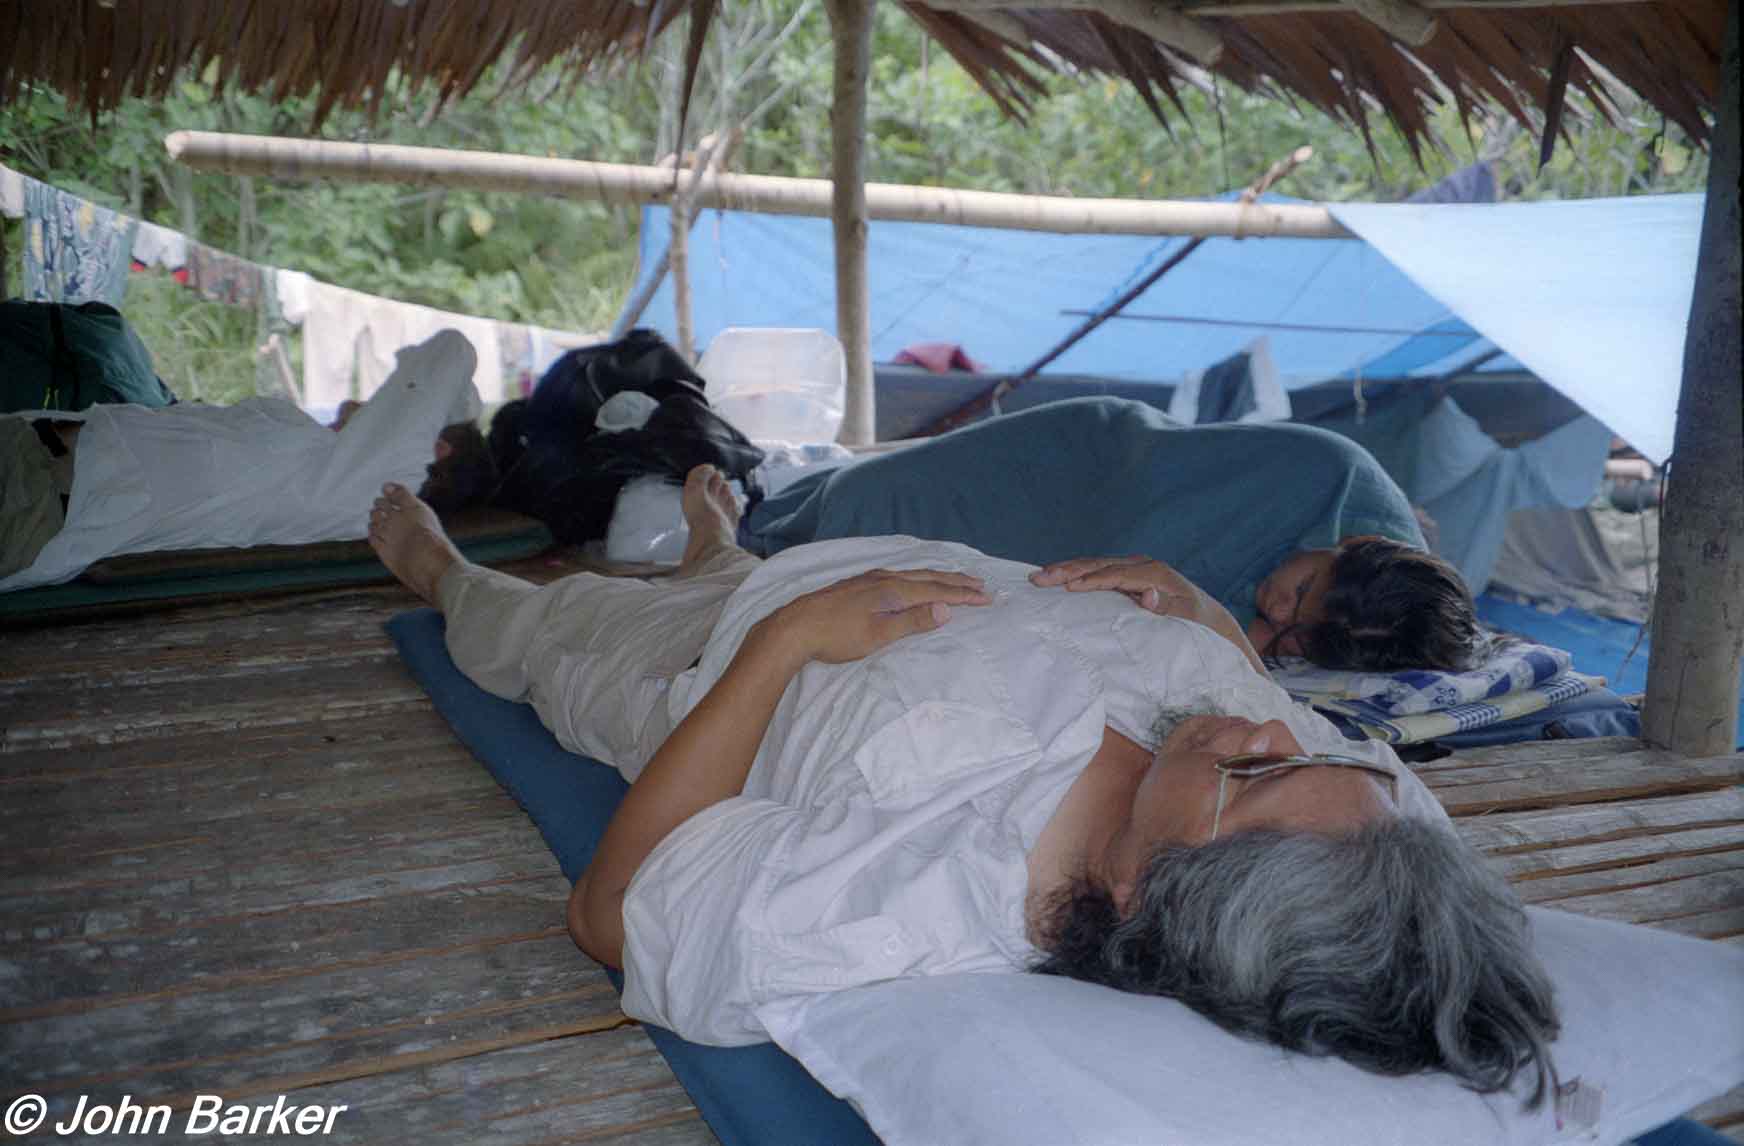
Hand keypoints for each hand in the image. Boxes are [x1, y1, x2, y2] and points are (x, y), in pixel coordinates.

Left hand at [759, 568, 992, 664]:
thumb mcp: (878, 635)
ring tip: (954, 578)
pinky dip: (917, 576)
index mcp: (892, 590)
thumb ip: (912, 621)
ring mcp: (868, 578)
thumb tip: (946, 610)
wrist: (794, 628)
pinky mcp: (857, 584)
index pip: (936, 591)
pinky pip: (898, 574)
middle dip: (956, 581)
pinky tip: (912, 579)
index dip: (963, 596)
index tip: (986, 598)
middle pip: (928, 577)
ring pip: (912, 573)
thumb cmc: (836, 637)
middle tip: (980, 585)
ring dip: (937, 576)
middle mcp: (883, 578)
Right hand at [1028, 555, 1199, 618]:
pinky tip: (1057, 578)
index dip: (1091, 580)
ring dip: (1067, 569)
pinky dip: (1076, 573)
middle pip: (1099, 564)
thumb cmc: (1197, 623)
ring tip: (1040, 576)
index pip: (1116, 574)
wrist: (1209, 617)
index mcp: (1155, 573)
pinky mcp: (1127, 575)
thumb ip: (1167, 609)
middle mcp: (1143, 565)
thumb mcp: (1187, 619)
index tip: (1067, 587)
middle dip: (1069, 570)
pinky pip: (1097, 571)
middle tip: (1040, 577)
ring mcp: (1134, 567)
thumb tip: (1148, 596)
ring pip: (1095, 564)